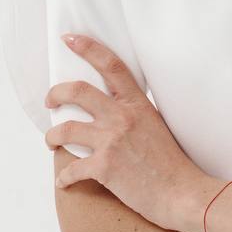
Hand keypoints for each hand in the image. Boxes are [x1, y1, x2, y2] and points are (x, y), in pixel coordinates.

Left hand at [44, 33, 204, 231]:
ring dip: (52, 137)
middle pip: (77, 91)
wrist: (181, 193)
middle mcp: (122, 118)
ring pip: (64, 130)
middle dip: (56, 94)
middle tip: (51, 102)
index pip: (111, 66)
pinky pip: (71, 169)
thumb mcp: (157, 126)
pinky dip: (64, 177)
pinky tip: (65, 181)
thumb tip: (112, 110)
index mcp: (137, 105)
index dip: (88, 48)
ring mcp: (111, 142)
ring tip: (52, 142)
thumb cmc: (172, 164)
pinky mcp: (104, 167)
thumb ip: (135, 114)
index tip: (70, 39)